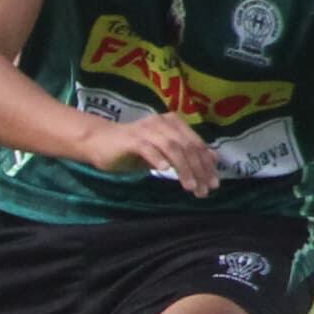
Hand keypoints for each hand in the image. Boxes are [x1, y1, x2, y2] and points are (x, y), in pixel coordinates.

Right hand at [86, 109, 217, 194]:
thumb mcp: (164, 151)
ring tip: (190, 187)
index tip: (214, 184)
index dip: (207, 165)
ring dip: (184, 169)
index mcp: (174, 123)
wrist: (99, 142)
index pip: (196, 144)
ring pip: (172, 148)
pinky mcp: (132, 139)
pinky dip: (158, 159)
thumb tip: (213, 159)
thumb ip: (186, 153)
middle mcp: (163, 122)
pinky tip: (164, 171)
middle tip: (204, 190)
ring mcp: (147, 130)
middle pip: (187, 146)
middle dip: (199, 170)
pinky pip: (148, 148)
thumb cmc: (133, 149)